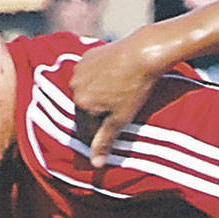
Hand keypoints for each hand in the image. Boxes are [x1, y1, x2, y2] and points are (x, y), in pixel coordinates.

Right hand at [71, 32, 169, 167]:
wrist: (143, 53)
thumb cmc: (134, 89)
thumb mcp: (121, 120)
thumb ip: (105, 141)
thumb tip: (95, 164)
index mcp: (81, 103)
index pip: (85, 130)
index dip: (100, 136)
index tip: (114, 135)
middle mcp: (75, 85)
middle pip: (84, 111)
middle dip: (98, 116)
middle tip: (119, 114)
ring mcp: (80, 69)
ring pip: (87, 93)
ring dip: (98, 98)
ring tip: (119, 97)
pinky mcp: (88, 56)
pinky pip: (90, 76)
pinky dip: (100, 82)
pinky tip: (116, 81)